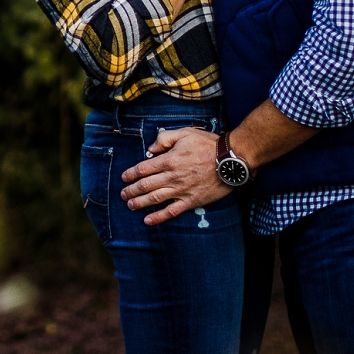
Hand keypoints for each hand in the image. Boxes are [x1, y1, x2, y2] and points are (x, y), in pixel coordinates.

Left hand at [119, 127, 234, 225]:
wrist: (231, 160)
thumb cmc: (208, 145)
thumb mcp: (185, 133)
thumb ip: (164, 138)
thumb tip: (150, 148)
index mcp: (168, 160)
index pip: (143, 169)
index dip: (131, 174)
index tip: (124, 178)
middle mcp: (171, 177)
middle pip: (145, 186)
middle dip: (131, 190)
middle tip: (123, 194)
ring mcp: (180, 191)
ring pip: (154, 199)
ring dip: (139, 203)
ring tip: (130, 205)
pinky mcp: (191, 201)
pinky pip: (171, 211)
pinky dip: (158, 217)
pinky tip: (148, 220)